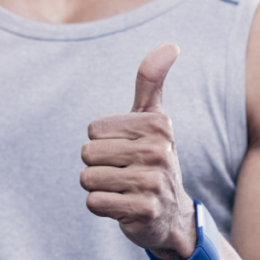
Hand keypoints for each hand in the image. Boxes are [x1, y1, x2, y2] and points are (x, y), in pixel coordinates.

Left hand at [80, 43, 196, 259]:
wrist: (171, 215)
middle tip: (123, 173)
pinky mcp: (143, 211)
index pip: (93, 129)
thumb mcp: (153, 119)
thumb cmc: (153, 159)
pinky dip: (102, 207)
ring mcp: (153, 183)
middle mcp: (159, 151)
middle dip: (97, 166)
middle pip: (87, 153)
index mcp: (158, 125)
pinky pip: (94, 203)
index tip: (127, 151)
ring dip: (98, 187)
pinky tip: (123, 207)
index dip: (102, 143)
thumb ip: (152, 81)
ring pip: (88, 178)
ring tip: (123, 189)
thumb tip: (171, 45)